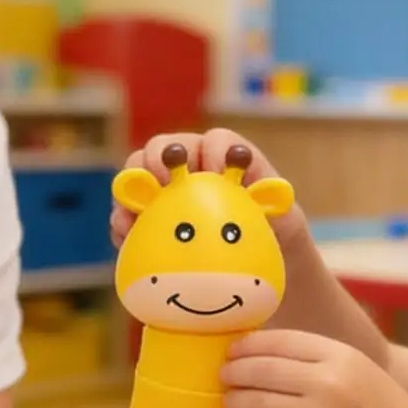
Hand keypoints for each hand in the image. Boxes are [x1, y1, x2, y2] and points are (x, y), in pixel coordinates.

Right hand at [110, 129, 309, 251]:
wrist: (255, 265)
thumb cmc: (272, 233)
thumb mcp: (284, 220)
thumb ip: (273, 204)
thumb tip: (267, 195)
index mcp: (226, 158)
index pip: (217, 142)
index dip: (213, 151)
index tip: (213, 169)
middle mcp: (189, 167)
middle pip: (162, 148)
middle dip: (156, 158)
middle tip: (160, 179)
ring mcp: (163, 192)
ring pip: (136, 178)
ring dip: (131, 192)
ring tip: (133, 213)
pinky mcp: (146, 220)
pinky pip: (126, 216)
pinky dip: (123, 225)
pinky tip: (126, 238)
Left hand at [221, 328, 407, 407]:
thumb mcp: (358, 368)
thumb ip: (316, 357)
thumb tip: (260, 350)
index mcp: (340, 356)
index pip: (280, 341)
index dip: (249, 344)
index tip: (234, 348)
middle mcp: (326, 384)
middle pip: (262, 369)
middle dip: (235, 370)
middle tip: (223, 373)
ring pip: (256, 402)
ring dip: (235, 399)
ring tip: (229, 397)